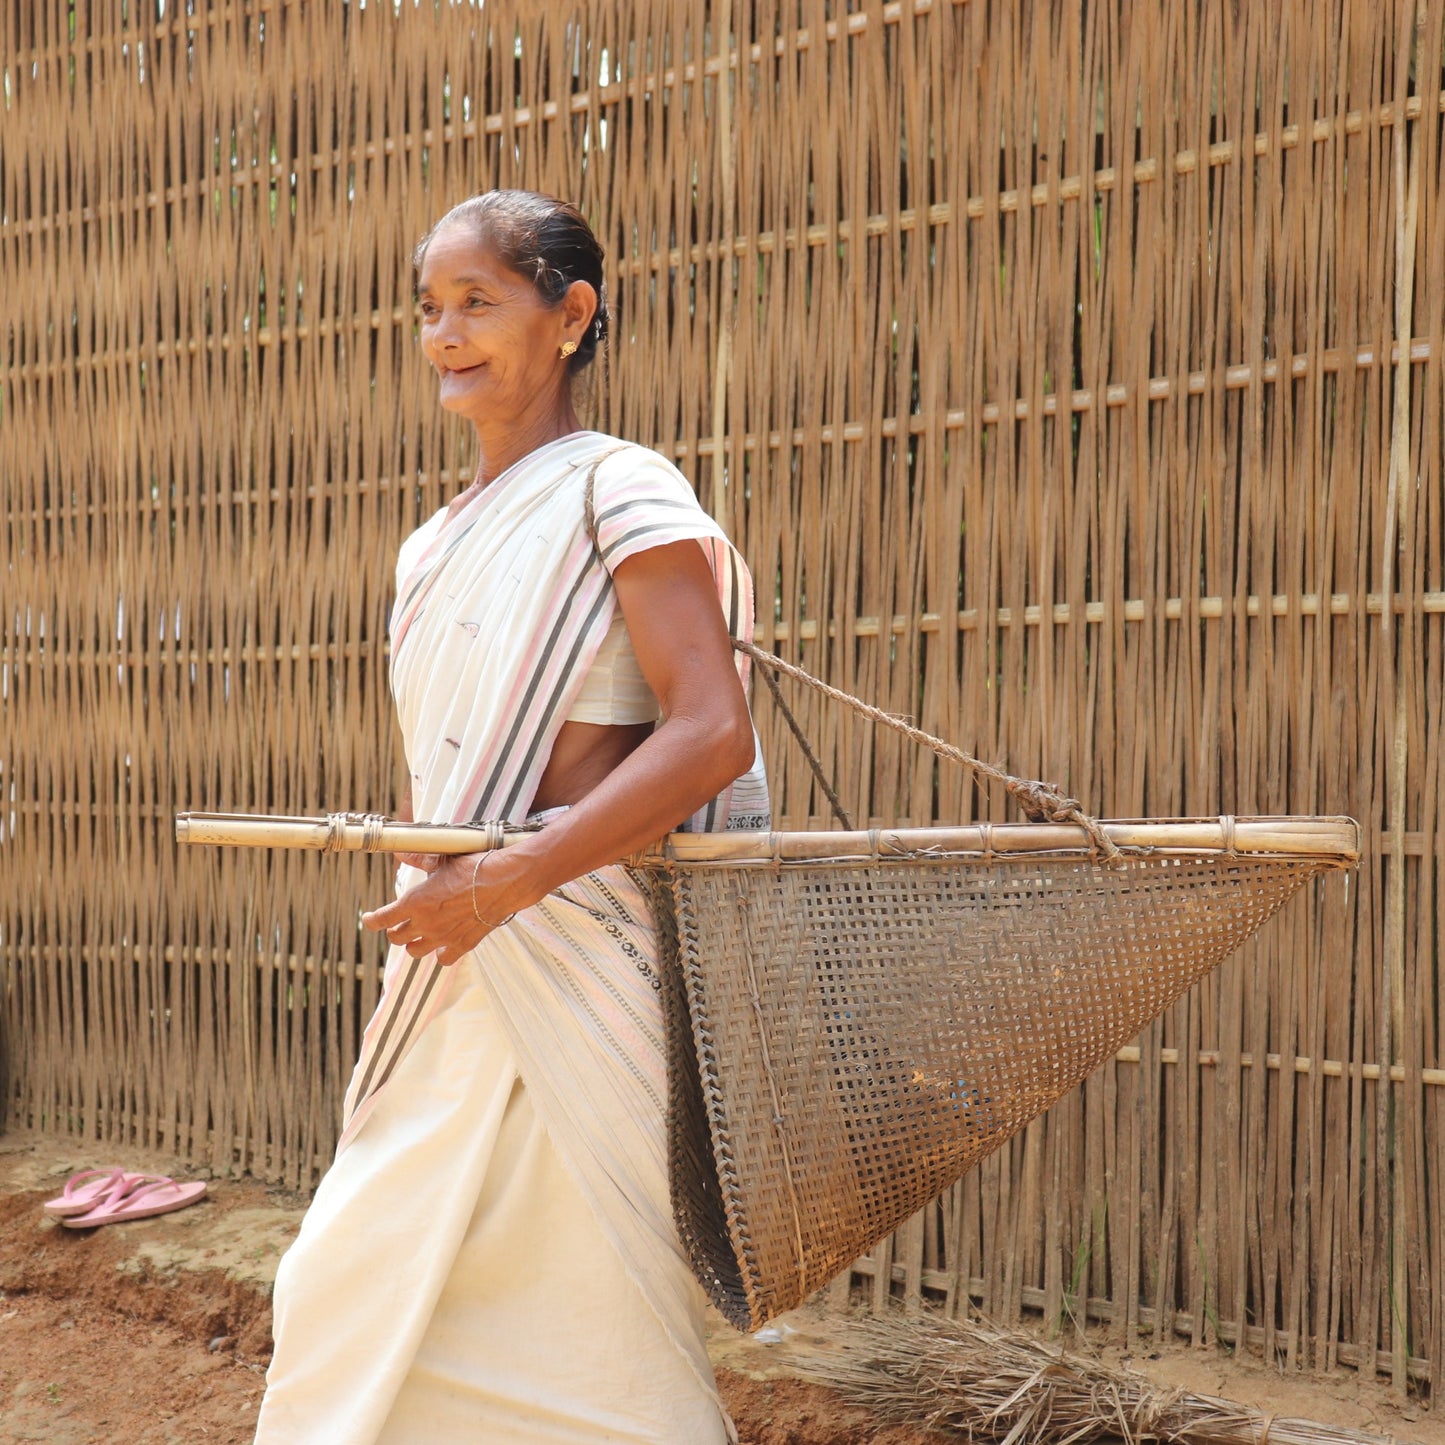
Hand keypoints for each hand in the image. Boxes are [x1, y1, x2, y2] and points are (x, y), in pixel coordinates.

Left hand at [361, 852, 511, 966]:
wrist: (504, 881)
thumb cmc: (472, 866)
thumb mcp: (442, 859)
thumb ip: (418, 858)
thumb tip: (400, 852)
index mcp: (414, 902)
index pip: (381, 919)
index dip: (371, 920)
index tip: (368, 918)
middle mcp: (425, 923)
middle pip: (396, 937)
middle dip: (394, 930)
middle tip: (399, 922)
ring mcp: (443, 937)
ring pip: (415, 951)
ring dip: (414, 943)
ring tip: (420, 934)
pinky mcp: (462, 945)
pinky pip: (443, 959)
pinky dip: (441, 954)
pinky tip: (444, 944)